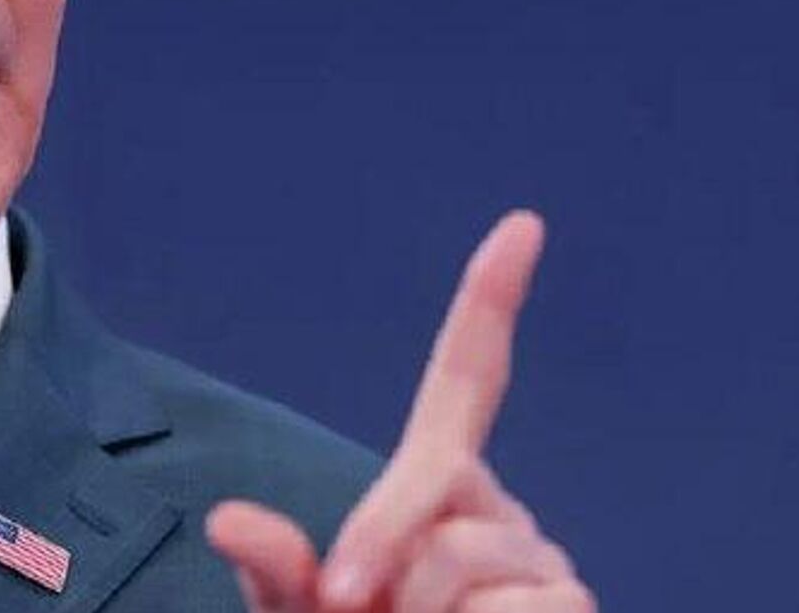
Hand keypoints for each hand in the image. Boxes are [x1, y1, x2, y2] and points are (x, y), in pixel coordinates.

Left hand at [207, 211, 594, 612]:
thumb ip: (275, 569)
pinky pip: (510, 608)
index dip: (490, 301)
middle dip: (382, 547)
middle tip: (356, 609)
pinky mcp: (572, 610)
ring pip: (464, 554)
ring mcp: (543, 564)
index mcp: (438, 491)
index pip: (469, 380)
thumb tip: (226, 515)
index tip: (522, 224)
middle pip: (438, 486)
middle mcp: (501, 515)